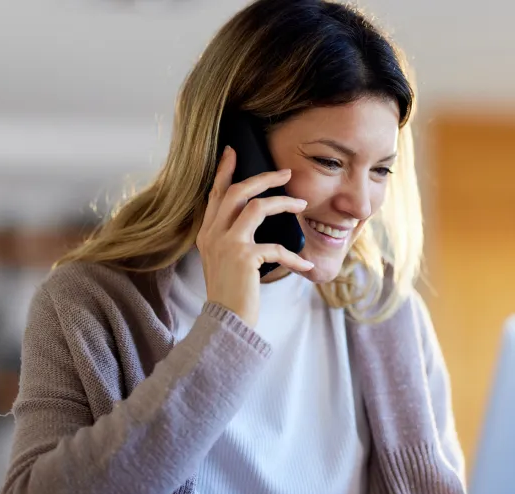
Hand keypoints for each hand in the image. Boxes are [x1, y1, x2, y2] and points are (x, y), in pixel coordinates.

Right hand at [197, 146, 313, 326]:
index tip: (233, 150)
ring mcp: (227, 244)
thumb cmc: (231, 293)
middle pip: (236, 192)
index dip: (224, 170)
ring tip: (302, 205)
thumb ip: (232, 238)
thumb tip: (254, 216)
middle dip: (263, 178)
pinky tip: (307, 266)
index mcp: (207, 232)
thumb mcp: (224, 260)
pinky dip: (294, 257)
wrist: (225, 321)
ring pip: (255, 207)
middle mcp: (213, 234)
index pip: (215, 193)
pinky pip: (275, 247)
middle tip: (286, 173)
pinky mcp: (243, 258)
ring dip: (283, 203)